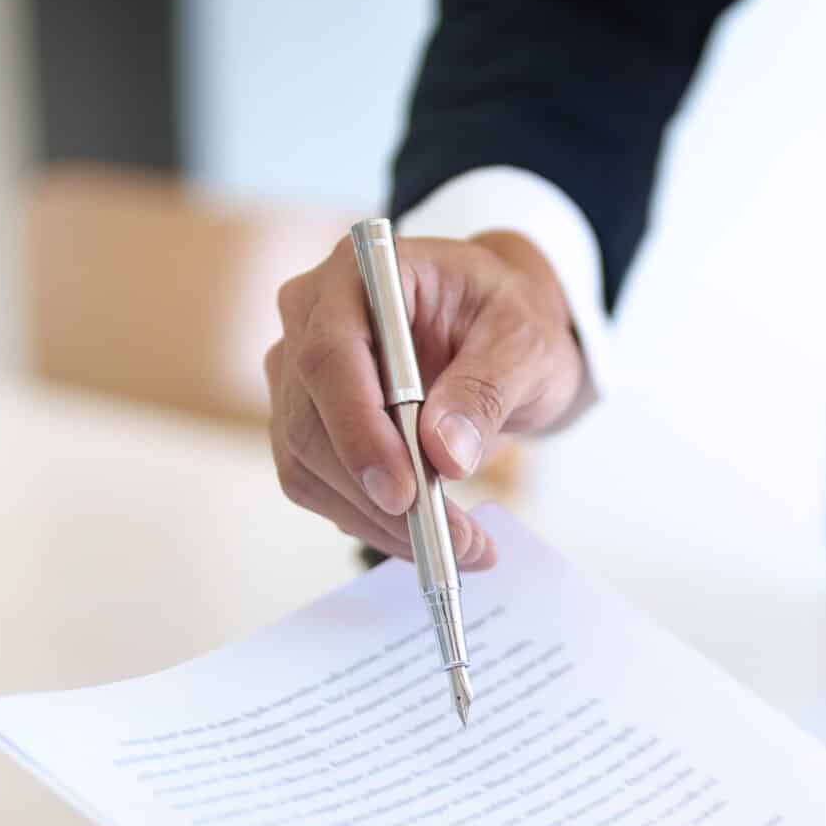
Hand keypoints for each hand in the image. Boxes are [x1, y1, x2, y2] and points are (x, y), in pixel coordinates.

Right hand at [265, 229, 586, 566]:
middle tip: (455, 542)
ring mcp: (300, 375)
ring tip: (462, 549)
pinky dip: (373, 523)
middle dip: (377, 495)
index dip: (359, 430)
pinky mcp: (310, 424)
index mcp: (358, 276)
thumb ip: (486, 389)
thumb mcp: (525, 343)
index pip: (330, 356)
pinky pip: (322, 487)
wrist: (500, 332)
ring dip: (378, 521)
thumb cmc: (510, 319)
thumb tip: (444, 454)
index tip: (404, 492)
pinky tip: (431, 538)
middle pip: (310, 421)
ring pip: (308, 465)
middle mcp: (311, 320)